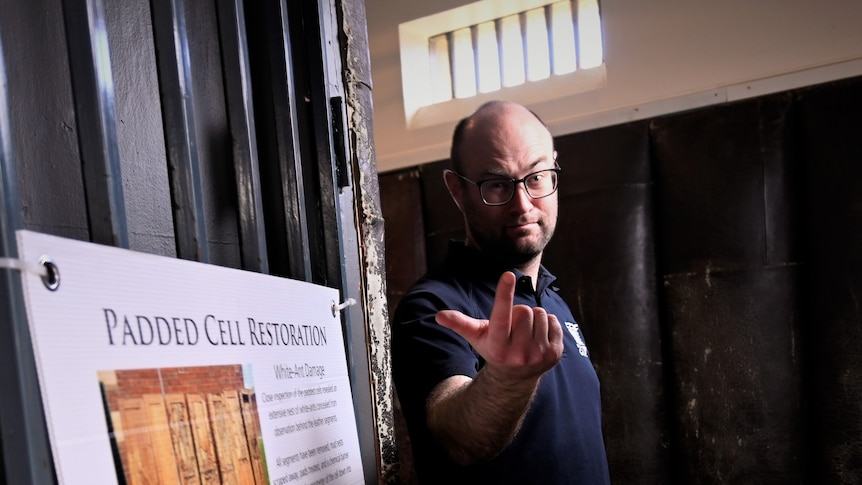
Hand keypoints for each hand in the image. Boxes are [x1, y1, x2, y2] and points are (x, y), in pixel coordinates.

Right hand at [436, 272, 563, 382]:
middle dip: (518, 312)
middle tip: (513, 325)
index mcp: (497, 346)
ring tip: (525, 331)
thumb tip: (439, 316)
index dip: (503, 294)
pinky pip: (554, 320)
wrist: (515, 377)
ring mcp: (538, 355)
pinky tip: (538, 335)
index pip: (501, 315)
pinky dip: (547, 323)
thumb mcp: (476, 337)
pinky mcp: (555, 354)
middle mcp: (518, 353)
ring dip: (533, 317)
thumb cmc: (493, 347)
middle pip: (523, 309)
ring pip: (540, 313)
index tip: (508, 275)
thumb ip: (459, 324)